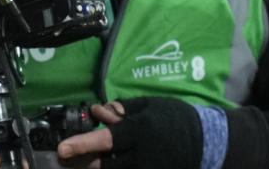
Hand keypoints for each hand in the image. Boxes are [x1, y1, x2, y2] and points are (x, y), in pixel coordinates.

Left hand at [57, 97, 201, 168]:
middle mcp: (141, 153)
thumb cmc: (175, 118)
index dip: (84, 143)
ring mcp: (146, 168)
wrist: (205, 140)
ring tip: (86, 161)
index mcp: (141, 130)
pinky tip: (108, 162)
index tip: (63, 149)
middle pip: (104, 164)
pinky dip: (114, 168)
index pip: (107, 139)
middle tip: (67, 159)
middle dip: (83, 162)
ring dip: (97, 167)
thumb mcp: (151, 105)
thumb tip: (98, 111)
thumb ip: (123, 109)